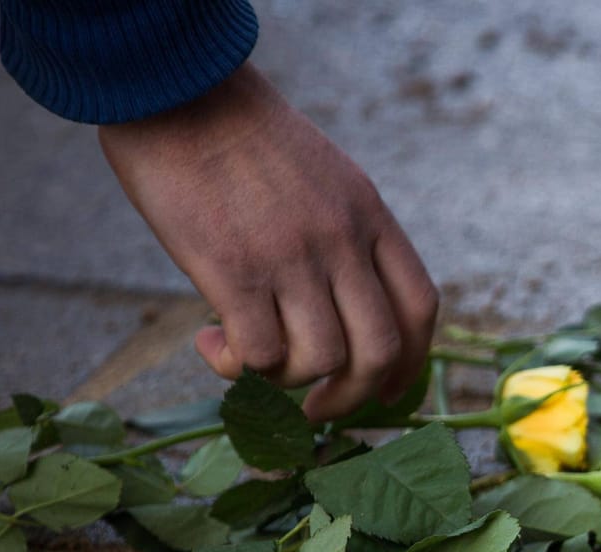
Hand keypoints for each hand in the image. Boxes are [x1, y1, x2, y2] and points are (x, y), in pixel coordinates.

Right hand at [98, 64, 437, 420]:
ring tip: (249, 360)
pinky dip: (237, 369)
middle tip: (315, 410)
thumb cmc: (241, 138)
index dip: (411, 364)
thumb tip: (337, 306)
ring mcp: (293, 259)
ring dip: (285, 382)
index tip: (383, 391)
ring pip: (321, 362)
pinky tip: (212, 345)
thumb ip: (344, 235)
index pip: (419, 307)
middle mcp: (342, 242)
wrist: (180, 92)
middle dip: (351, 398)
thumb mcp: (324, 177)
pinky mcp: (235, 272)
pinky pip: (258, 355)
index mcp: (370, 217)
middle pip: (380, 352)